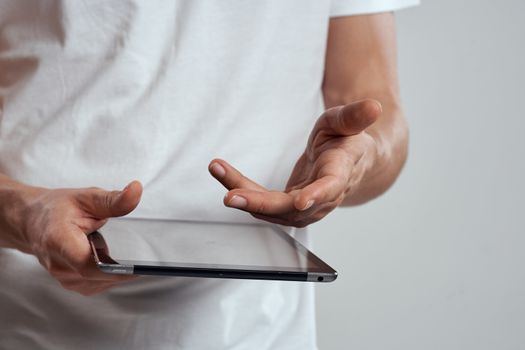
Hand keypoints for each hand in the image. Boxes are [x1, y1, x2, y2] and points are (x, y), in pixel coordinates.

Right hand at [12, 181, 142, 294]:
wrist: (33, 221)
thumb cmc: (57, 208)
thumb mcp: (87, 197)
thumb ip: (113, 200)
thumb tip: (136, 190)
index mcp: (60, 241)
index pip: (89, 265)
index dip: (115, 270)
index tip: (137, 268)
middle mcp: (58, 264)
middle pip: (97, 277)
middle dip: (120, 268)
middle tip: (137, 255)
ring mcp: (62, 277)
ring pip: (99, 283)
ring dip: (114, 272)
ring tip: (117, 252)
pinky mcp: (70, 283)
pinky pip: (95, 285)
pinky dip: (107, 276)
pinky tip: (110, 262)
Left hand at [208, 99, 380, 226]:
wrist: (346, 165)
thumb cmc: (345, 141)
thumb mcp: (347, 123)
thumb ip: (355, 117)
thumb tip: (375, 106)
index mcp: (340, 174)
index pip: (330, 188)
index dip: (316, 196)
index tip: (301, 201)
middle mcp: (321, 198)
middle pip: (290, 208)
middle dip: (260, 204)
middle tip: (231, 195)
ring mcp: (304, 207)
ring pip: (270, 209)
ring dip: (242, 194)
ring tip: (218, 169)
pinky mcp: (288, 207)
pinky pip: (261, 203)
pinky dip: (241, 189)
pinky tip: (222, 172)